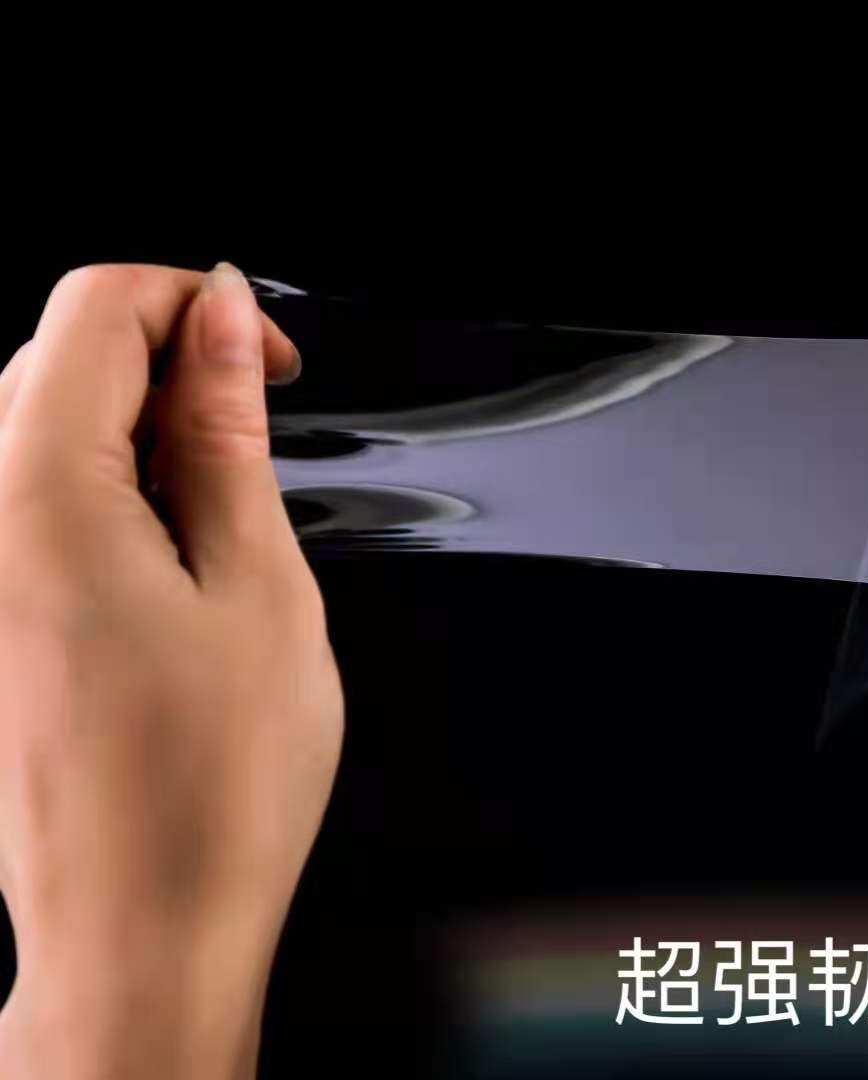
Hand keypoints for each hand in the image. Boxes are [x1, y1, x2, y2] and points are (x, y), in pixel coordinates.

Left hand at [0, 265, 342, 1077]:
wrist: (136, 933)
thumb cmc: (207, 791)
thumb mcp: (258, 585)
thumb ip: (225, 434)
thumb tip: (218, 323)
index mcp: (37, 497)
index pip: (95, 308)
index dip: (197, 306)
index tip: (265, 356)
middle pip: (53, 359)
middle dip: (166, 364)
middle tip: (257, 432)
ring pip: (35, 430)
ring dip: (133, 434)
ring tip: (217, 517)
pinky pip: (19, 506)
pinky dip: (96, 496)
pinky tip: (162, 565)